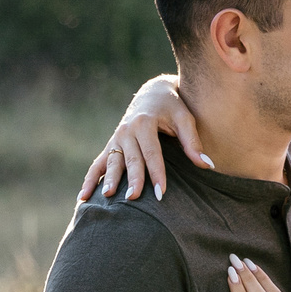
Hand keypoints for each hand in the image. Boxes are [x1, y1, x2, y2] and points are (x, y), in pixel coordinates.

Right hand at [79, 75, 210, 201]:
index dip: (156, 172)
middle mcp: (126, 131)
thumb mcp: (184, 118)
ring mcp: (116, 139)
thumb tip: (207, 165)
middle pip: (130, 159)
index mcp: (144, 122)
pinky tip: (83, 197)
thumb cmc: (172, 107)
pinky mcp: (111, 146)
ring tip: (107, 196)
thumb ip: (193, 143)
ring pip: (112, 163)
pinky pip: (98, 164)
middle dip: (132, 179)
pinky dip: (90, 180)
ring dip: (109, 179)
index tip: (161, 192)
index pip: (151, 152)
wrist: (152, 93)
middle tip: (133, 198)